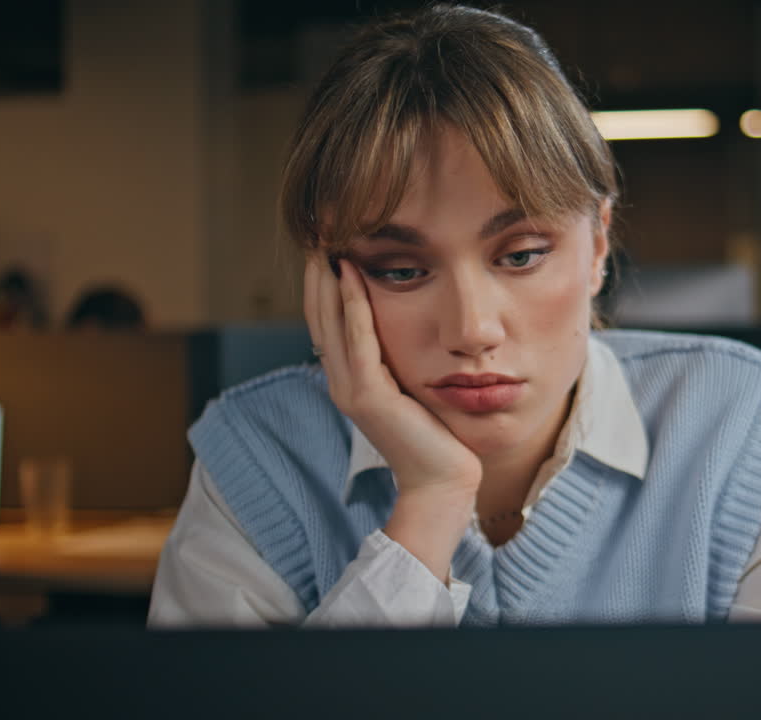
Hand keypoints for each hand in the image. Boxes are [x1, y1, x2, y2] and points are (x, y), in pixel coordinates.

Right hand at [303, 254, 481, 495]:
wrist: (443, 482)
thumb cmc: (438, 436)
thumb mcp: (413, 387)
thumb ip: (401, 360)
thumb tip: (409, 325)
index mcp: (351, 379)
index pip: (328, 323)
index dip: (323, 285)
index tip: (328, 245)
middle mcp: (342, 382)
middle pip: (319, 317)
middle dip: (317, 275)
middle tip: (318, 232)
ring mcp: (351, 390)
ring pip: (330, 324)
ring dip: (326, 281)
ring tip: (326, 244)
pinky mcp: (368, 397)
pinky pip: (358, 341)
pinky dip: (352, 306)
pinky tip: (351, 276)